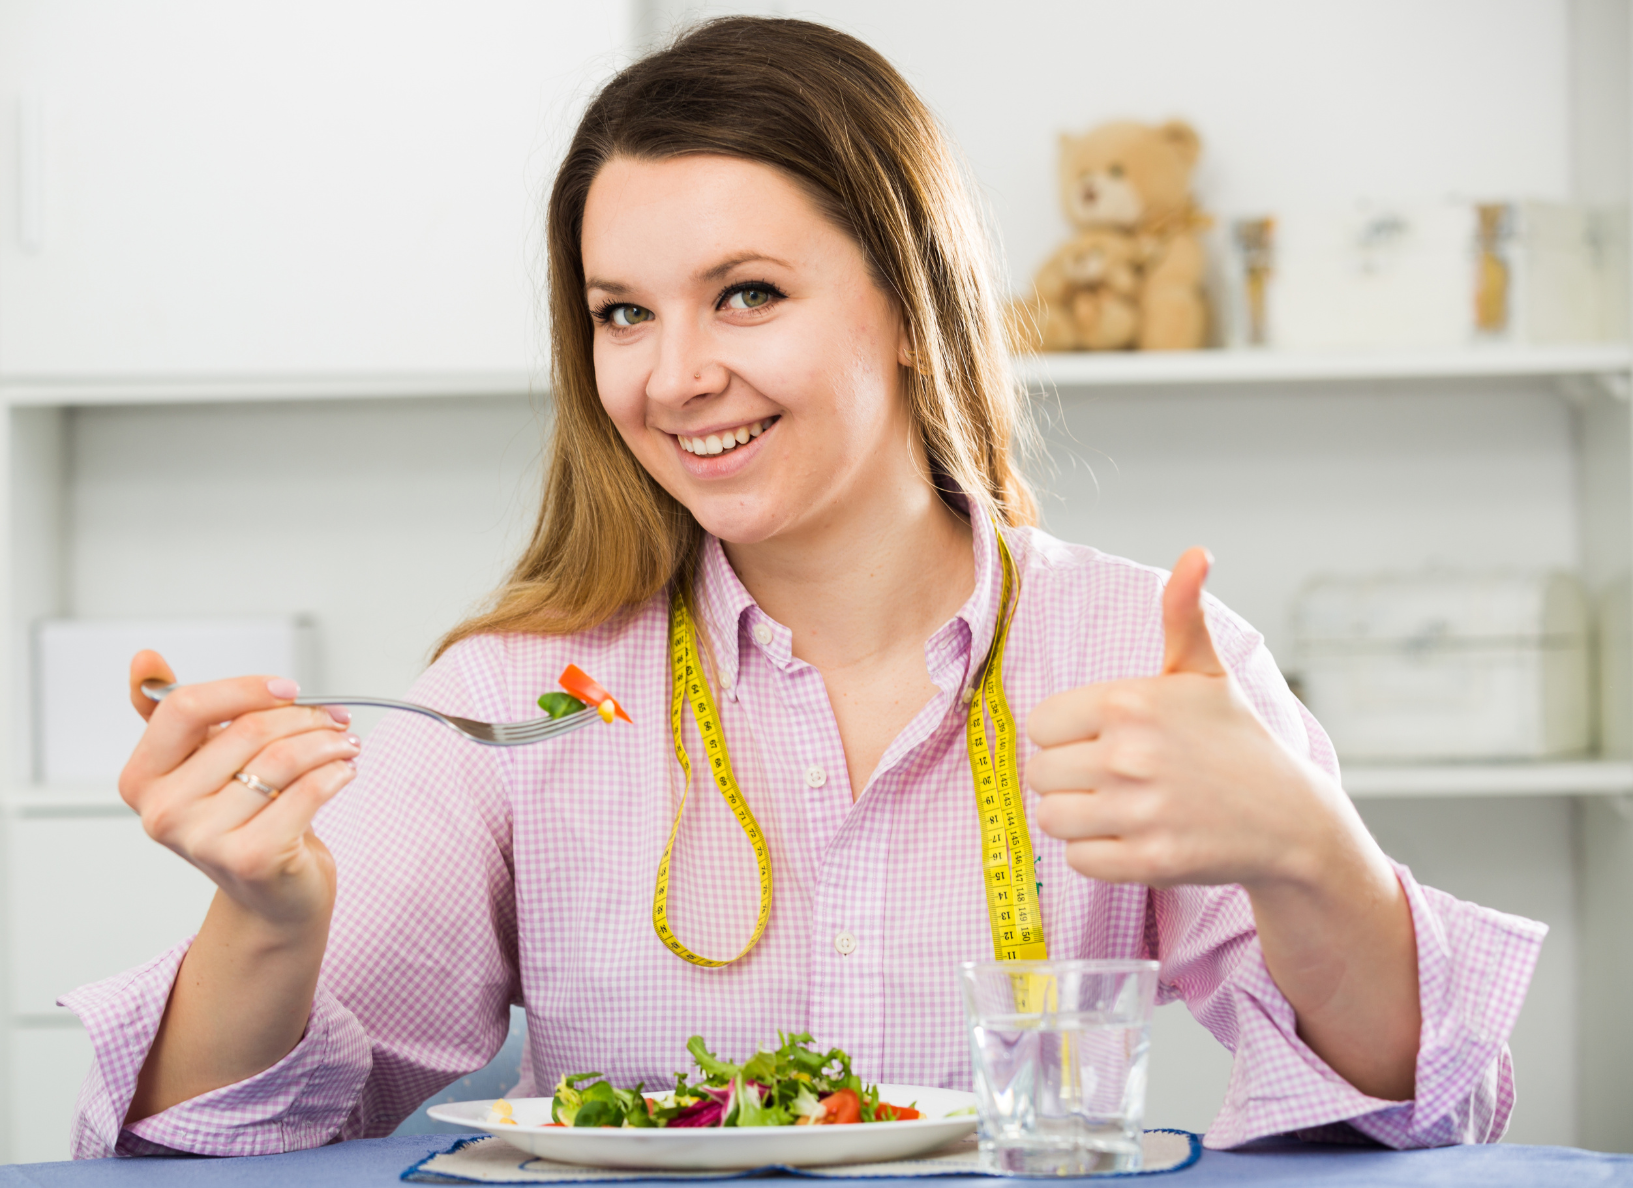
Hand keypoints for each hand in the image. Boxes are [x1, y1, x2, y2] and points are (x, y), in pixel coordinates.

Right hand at [119, 650, 360, 932]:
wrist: (272, 895)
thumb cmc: (244, 820)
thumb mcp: (204, 763)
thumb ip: (178, 715)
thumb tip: (145, 659)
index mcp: (143, 778)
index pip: (185, 707)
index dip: (245, 688)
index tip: (287, 689)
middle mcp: (163, 812)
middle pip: (247, 730)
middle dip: (304, 717)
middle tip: (335, 719)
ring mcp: (204, 839)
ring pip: (282, 759)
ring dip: (327, 743)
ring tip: (345, 743)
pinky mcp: (251, 858)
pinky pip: (307, 792)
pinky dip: (336, 773)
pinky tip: (345, 771)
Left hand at [1028, 552, 1420, 1099]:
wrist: (1290, 818)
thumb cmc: (1235, 739)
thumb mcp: (1205, 672)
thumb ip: (1182, 613)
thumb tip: (1196, 553)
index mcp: (1130, 702)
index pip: (1041, 724)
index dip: (1065, 734)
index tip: (1100, 738)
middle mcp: (1129, 754)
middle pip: (1040, 773)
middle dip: (1069, 776)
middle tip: (1112, 776)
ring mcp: (1139, 811)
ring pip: (1051, 817)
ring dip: (1078, 817)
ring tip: (1117, 806)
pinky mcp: (1149, 860)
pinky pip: (1077, 860)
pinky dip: (1097, 854)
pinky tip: (1131, 837)